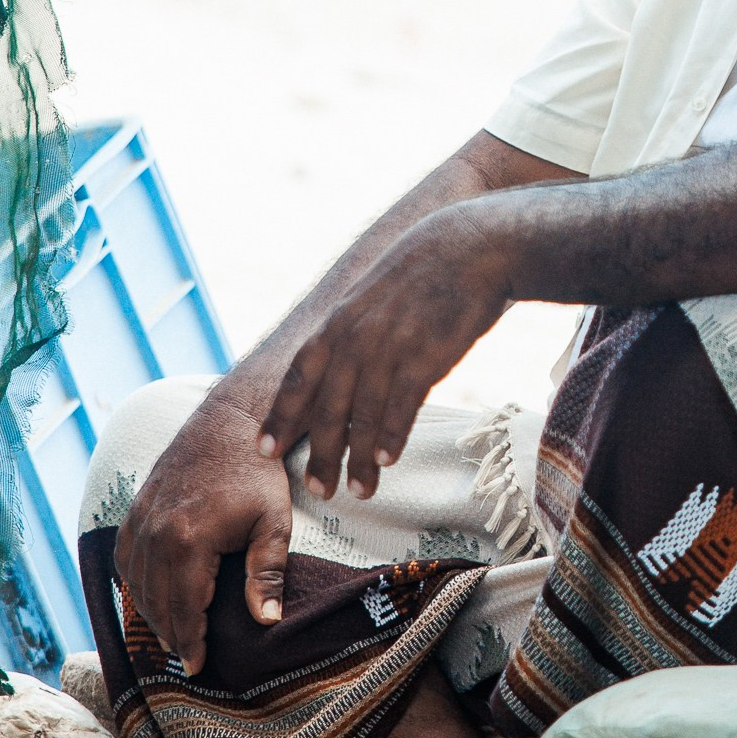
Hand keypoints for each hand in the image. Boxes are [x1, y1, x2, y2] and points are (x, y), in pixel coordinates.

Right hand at [115, 388, 291, 677]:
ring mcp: (139, 520)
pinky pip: (124, 560)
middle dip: (172, 636)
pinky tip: (150, 599)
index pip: (184, 609)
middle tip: (186, 661)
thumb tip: (267, 620)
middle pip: (157, 602)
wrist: (229, 423)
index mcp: (187, 541)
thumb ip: (267, 573)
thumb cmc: (257, 473)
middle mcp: (154, 534)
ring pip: (137, 585)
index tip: (198, 667)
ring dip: (152, 615)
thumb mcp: (273, 522)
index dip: (191, 642)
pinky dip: (134, 585)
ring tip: (172, 638)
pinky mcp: (133, 510)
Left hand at [259, 203, 507, 499]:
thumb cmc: (423, 273)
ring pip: (364, 416)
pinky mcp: (424, 357)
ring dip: (360, 459)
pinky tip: (388, 460)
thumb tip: (336, 367)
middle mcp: (356, 338)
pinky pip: (401, 406)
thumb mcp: (371, 296)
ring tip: (360, 490)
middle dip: (321, 454)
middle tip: (319, 490)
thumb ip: (350, 332)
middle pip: (328, 409)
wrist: (471, 247)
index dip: (280, 417)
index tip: (265, 450)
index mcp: (337, 323)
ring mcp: (389, 347)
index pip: (297, 378)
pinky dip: (392, 436)